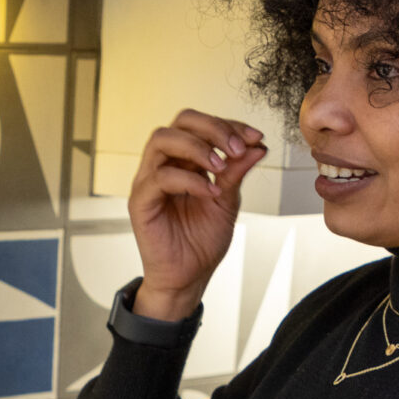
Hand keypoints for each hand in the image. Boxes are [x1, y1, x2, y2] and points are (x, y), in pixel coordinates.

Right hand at [128, 110, 268, 319]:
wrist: (189, 277)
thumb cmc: (202, 241)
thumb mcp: (227, 201)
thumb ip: (237, 172)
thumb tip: (257, 146)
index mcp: (184, 161)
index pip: (201, 125)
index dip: (229, 125)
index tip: (255, 138)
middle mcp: (164, 164)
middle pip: (181, 121)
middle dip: (214, 127)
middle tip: (238, 147)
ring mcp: (149, 181)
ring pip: (163, 139)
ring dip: (198, 147)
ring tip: (221, 165)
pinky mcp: (140, 201)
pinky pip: (160, 177)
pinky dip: (190, 180)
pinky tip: (211, 192)